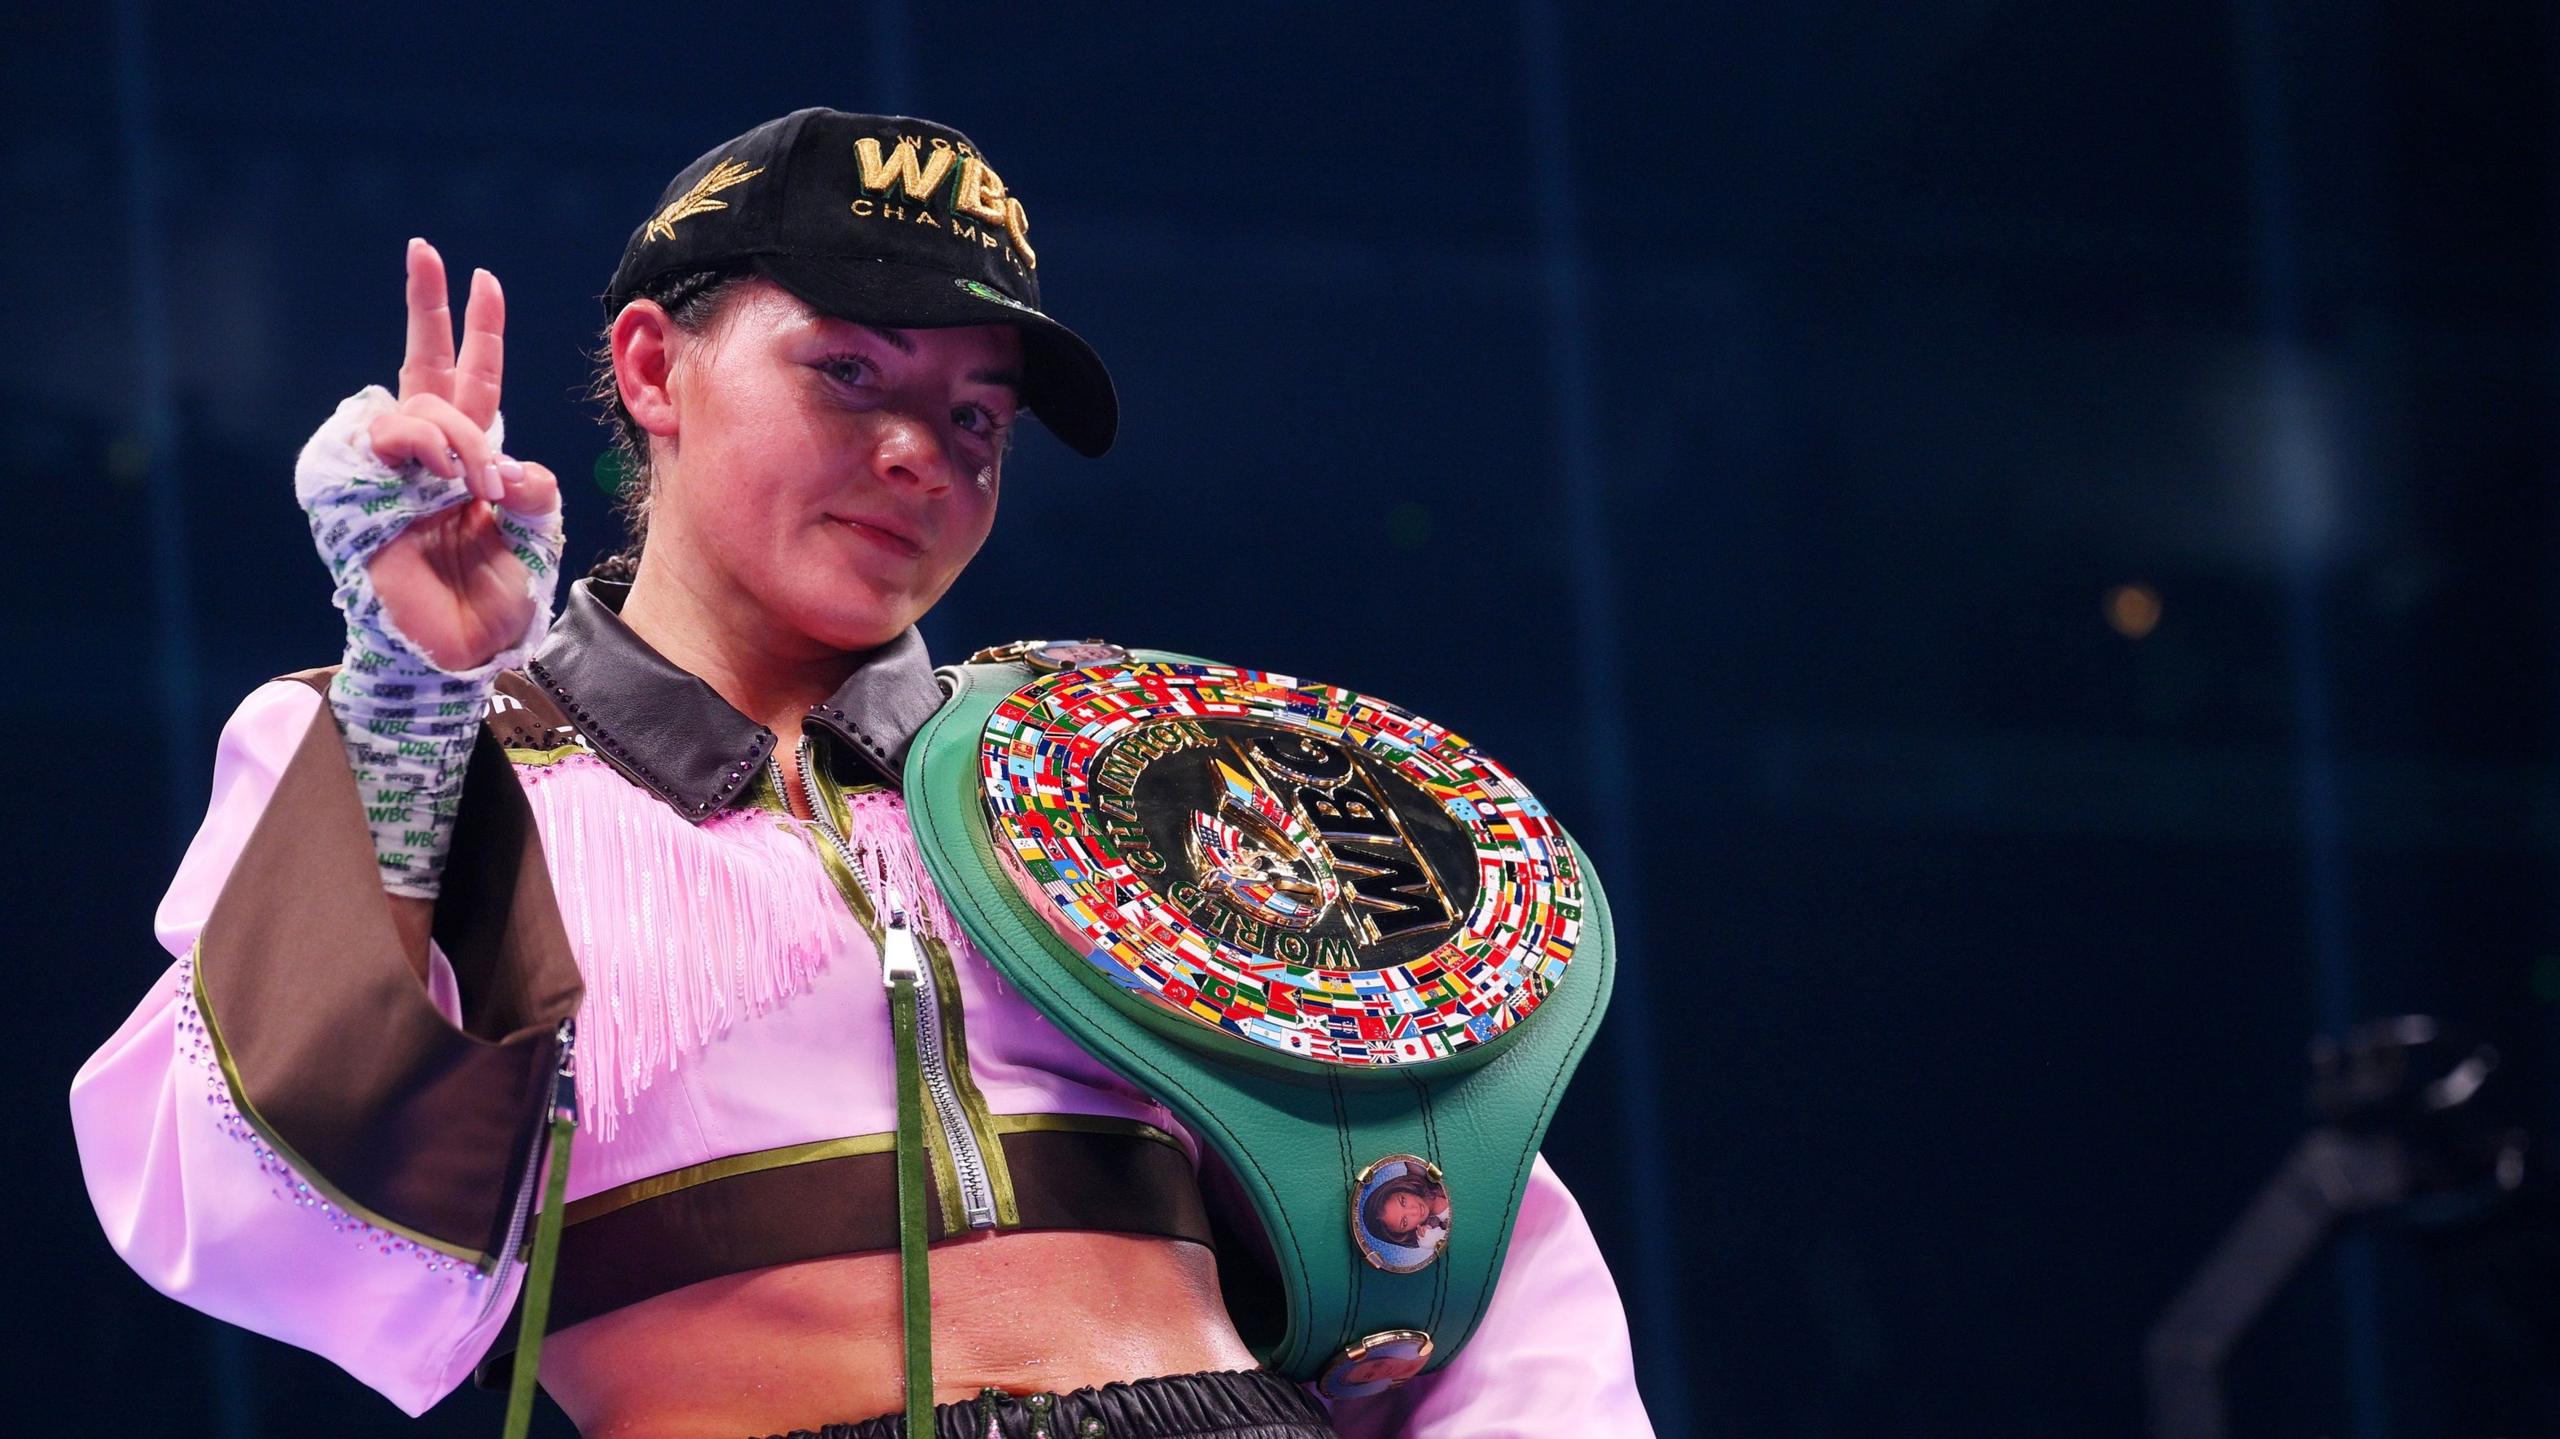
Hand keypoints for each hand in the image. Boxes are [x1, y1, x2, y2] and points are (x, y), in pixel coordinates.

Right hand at [361, 238, 562, 671]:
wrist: (458, 652)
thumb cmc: (496, 598)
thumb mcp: (539, 535)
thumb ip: (536, 489)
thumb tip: (509, 466)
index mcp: (473, 460)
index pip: (475, 383)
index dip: (479, 334)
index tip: (483, 278)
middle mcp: (431, 457)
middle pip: (424, 365)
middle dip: (426, 305)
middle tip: (425, 250)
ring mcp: (394, 470)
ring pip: (423, 407)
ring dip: (462, 437)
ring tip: (481, 485)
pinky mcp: (360, 489)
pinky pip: (392, 438)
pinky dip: (430, 450)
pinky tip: (451, 480)